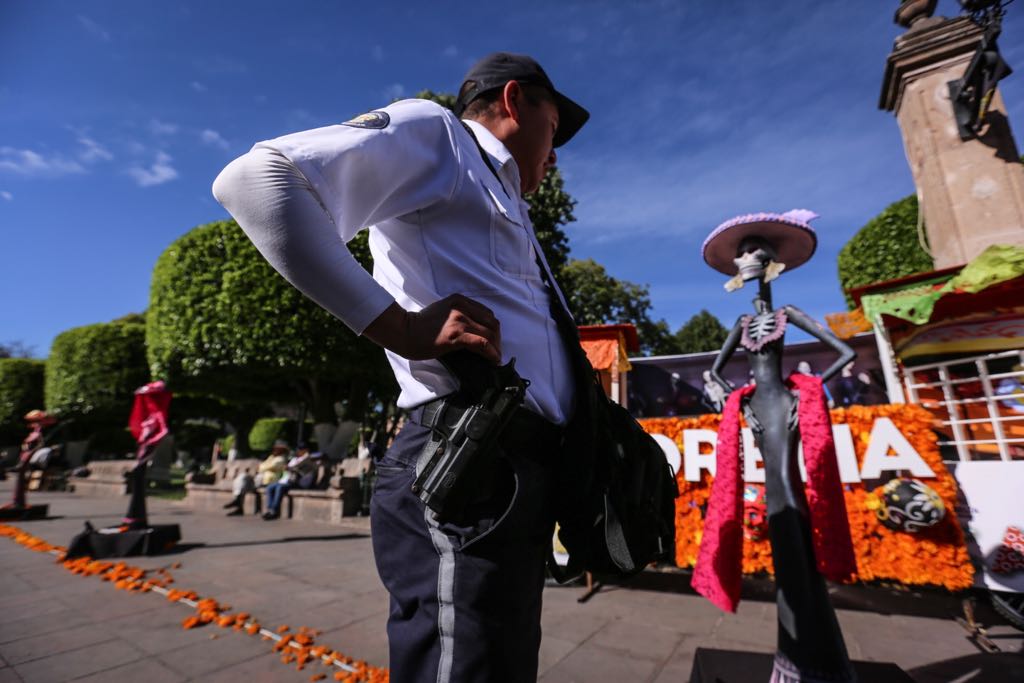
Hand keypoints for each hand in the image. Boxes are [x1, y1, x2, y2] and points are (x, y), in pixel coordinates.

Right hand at [363, 295, 501, 363]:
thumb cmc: (419, 324)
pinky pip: (481, 343)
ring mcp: (459, 320)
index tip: (494, 341)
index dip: (493, 329)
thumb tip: (473, 328)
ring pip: (489, 334)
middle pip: (492, 323)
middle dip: (497, 339)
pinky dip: (491, 353)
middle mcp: (462, 307)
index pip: (487, 313)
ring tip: (495, 358)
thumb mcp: (442, 310)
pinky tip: (493, 360)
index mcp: (460, 300)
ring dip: (496, 348)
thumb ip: (458, 313)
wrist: (403, 331)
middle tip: (496, 352)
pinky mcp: (455, 335)